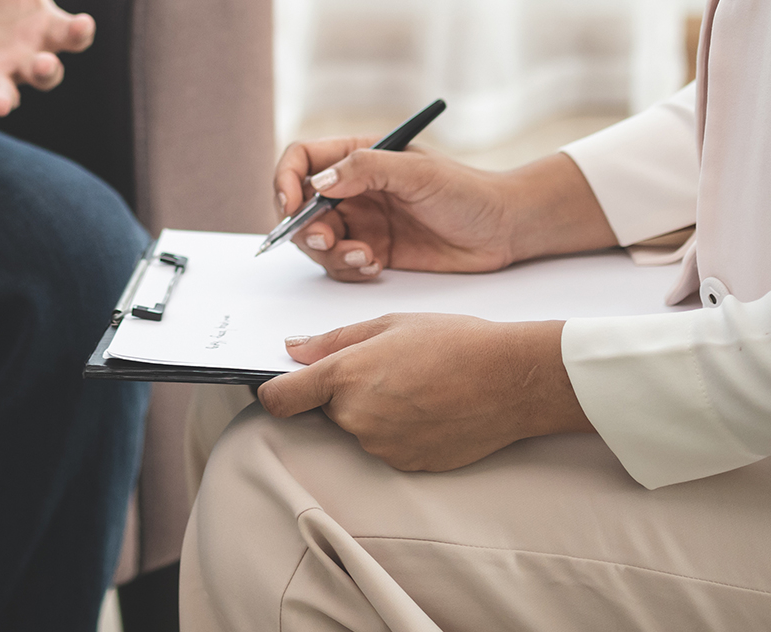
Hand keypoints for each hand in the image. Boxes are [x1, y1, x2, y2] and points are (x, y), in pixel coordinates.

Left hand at [0, 0, 95, 125]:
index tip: (82, 23)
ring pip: (8, 97)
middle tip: (44, 64)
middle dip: (47, 72)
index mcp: (47, 31)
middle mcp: (28, 62)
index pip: (71, 36)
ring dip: (5, 101)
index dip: (78, 32)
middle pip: (47, 75)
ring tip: (3, 103)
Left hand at [257, 313, 593, 470]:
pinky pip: (387, 447)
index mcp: (344, 375)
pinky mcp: (407, 464)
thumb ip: (333, 341)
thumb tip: (293, 349)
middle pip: (326, 411)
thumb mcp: (389, 324)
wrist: (513, 380)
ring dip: (374, 413)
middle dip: (344, 394)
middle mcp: (356, 417)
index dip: (276, 391)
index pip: (280, 399)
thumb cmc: (455, 342)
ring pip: (359, 430)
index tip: (283, 386)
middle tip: (387, 370)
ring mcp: (382, 446)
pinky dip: (399, 431)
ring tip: (417, 387)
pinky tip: (431, 409)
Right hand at [271, 139, 616, 280]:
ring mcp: (360, 221)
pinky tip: (375, 266)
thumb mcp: (418, 172)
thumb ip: (367, 169)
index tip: (292, 205)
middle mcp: (352, 188)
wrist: (505, 229)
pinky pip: (339, 264)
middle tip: (329, 241)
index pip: (300, 160)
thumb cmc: (469, 190)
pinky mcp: (371, 251)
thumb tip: (319, 182)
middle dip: (306, 228)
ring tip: (365, 258)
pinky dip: (348, 269)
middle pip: (299, 206)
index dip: (286, 181)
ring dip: (330, 254)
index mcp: (357, 156)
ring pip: (315, 241)